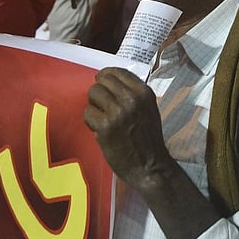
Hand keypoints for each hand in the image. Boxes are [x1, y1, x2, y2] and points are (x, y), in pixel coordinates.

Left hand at [84, 67, 173, 187]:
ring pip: (93, 93)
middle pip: (102, 81)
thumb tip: (106, 81)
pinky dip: (90, 122)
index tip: (103, 86)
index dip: (106, 77)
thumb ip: (132, 94)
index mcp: (143, 92)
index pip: (117, 72)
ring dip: (93, 106)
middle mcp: (131, 99)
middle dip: (99, 93)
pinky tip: (100, 130)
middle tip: (102, 107)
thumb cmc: (148, 138)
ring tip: (101, 118)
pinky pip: (88, 113)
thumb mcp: (148, 108)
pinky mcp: (106, 127)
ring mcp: (118, 112)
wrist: (150, 166)